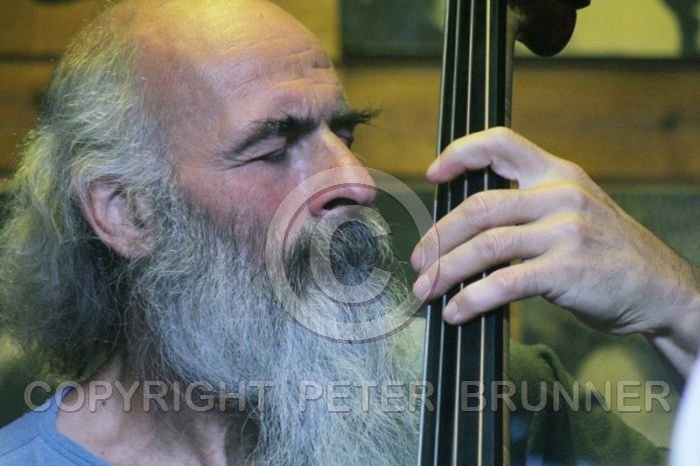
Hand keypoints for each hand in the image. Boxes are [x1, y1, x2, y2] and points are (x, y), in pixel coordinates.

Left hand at [411, 128, 699, 343]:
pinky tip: (457, 311)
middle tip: (418, 260)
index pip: (502, 143)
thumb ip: (530, 208)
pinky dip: (472, 298)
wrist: (663, 289)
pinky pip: (504, 282)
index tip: (433, 174)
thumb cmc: (609, 254)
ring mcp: (565, 230)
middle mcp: (560, 194)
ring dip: (446, 270)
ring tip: (426, 289)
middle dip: (439, 237)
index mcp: (558, 174)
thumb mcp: (575, 212)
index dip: (461, 152)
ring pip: (485, 245)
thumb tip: (466, 230)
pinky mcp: (567, 268)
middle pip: (478, 206)